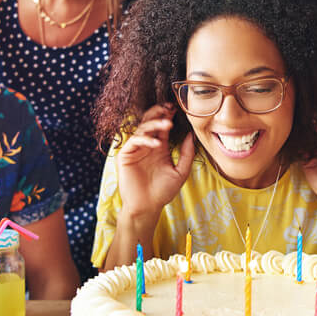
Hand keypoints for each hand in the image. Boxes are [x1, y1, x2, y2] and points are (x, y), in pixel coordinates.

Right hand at [116, 104, 195, 227]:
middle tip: (169, 108)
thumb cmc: (163, 192)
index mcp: (158, 147)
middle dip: (158, 113)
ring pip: (142, 129)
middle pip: (149, 122)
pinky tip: (156, 144)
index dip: (167, 116)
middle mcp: (146, 146)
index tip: (176, 108)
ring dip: (154, 124)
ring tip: (167, 124)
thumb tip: (191, 135)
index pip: (161, 126)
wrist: (147, 207)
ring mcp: (135, 150)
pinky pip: (133, 141)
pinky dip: (144, 140)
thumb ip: (187, 154)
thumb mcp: (181, 172)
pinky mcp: (125, 156)